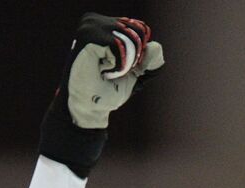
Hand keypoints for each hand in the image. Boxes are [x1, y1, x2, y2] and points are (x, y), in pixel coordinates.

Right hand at [39, 13, 163, 176]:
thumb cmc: (108, 92)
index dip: (139, 53)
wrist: (90, 108)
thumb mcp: (135, 76)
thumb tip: (156, 47)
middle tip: (112, 70)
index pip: (139, 29)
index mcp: (105, 26)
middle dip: (133, 58)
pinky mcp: (88, 36)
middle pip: (136, 31)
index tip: (119, 68)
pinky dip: (118, 64)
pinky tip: (102, 70)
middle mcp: (96, 22)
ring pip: (128, 38)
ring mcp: (90, 27)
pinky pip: (119, 45)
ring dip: (124, 63)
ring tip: (106, 71)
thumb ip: (150, 62)